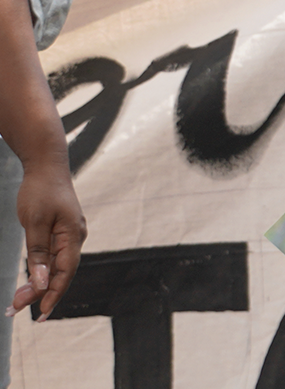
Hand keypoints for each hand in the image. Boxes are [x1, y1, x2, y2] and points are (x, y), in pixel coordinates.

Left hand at [9, 160, 82, 319]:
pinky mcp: (60, 232)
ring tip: (16, 300)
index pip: (65, 273)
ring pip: (55, 267)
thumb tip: (40, 282)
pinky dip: (39, 270)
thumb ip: (38, 254)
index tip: (40, 315)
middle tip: (13, 309)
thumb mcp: (34, 223)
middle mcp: (75, 238)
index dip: (53, 295)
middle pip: (59, 273)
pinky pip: (52, 257)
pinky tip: (29, 280)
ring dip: (37, 284)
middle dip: (39, 293)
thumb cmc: (40, 191)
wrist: (46, 166)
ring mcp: (69, 235)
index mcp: (73, 236)